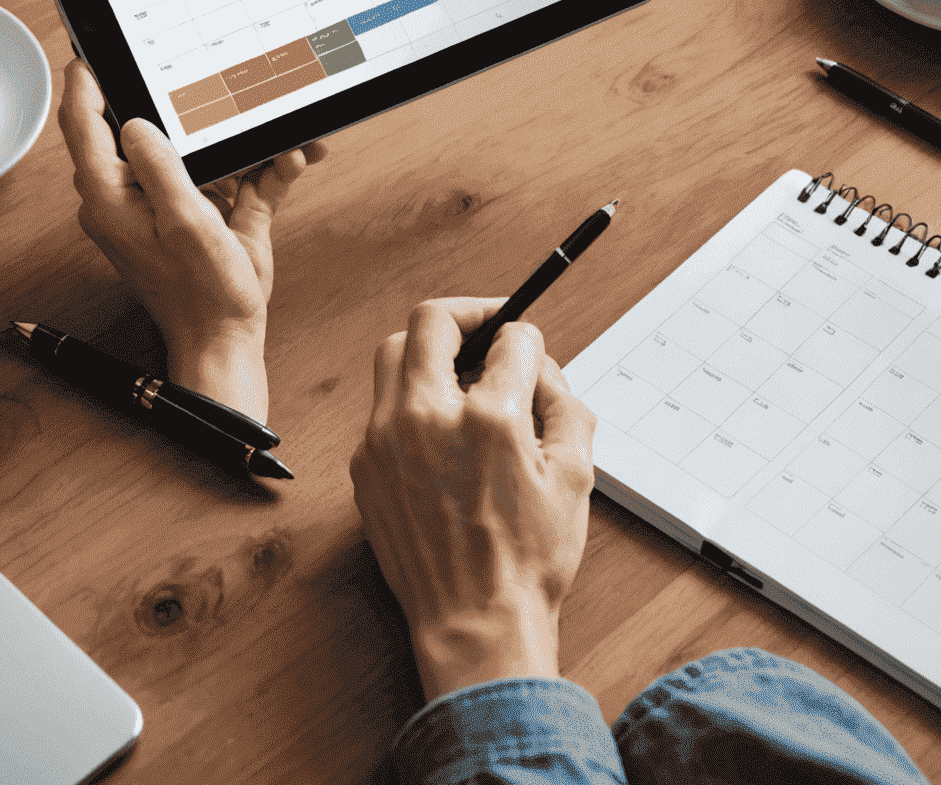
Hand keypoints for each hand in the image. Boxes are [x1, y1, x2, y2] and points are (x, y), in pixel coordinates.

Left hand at [57, 59, 325, 418]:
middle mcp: (131, 197)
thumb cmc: (201, 294)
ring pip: (195, 149)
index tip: (91, 45)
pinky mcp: (202, 214)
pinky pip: (229, 175)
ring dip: (234, 139)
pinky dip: (258, 167)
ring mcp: (167, 204)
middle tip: (198, 69)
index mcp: (112, 197)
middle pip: (142, 128)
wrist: (227, 341)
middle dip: (179, 102)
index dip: (86, 81)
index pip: (85, 124)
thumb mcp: (184, 224)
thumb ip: (160, 169)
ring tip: (268, 125)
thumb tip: (135, 123)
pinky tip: (290, 158)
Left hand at [351, 298, 596, 699]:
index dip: (526, 336)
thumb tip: (540, 365)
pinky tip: (440, 428)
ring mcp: (386, 440)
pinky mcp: (364, 466)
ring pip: (394, 354)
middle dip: (466, 315)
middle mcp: (428, 417)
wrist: (475, 624)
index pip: (508, 337)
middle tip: (488, 330)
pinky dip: (411, 400)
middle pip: (430, 320)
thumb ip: (563, 403)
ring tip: (460, 373)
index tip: (527, 347)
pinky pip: (382, 406)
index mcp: (490, 417)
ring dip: (429, 351)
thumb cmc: (528, 560)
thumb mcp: (576, 475)